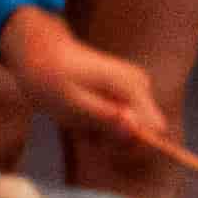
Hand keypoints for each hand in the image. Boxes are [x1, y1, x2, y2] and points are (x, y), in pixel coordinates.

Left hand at [0, 13, 162, 150]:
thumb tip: (135, 131)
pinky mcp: (130, 91)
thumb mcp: (72, 105)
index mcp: (132, 86)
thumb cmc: (51, 78)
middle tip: (85, 133)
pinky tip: (85, 116)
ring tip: (81, 122)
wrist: (41, 52)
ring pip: (134, 129)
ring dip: (107, 133)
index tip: (102, 143)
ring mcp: (137, 87)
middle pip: (146, 132)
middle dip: (116, 140)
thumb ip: (105, 119)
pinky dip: (104, 125)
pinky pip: (126, 121)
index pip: (156, 130)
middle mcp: (141, 85)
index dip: (130, 145)